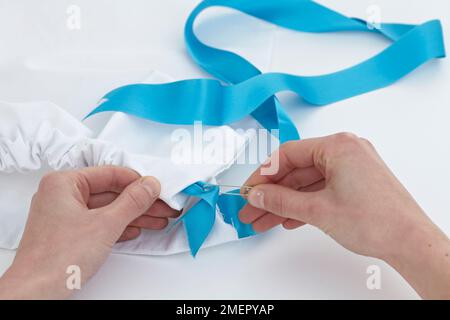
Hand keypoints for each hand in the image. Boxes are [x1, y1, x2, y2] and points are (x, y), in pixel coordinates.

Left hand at [0, 166, 178, 298]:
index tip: (156, 189)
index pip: (110, 174)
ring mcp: (65, 216)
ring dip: (134, 216)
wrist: (36, 294)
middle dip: (140, 202)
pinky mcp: (69, 234)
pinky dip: (119, 227)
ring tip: (157, 220)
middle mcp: (62, 196)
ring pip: (107, 210)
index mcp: (64, 184)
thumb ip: (132, 202)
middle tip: (162, 207)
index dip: (137, 182)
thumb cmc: (57, 260)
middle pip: (110, 193)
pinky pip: (100, 224)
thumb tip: (150, 185)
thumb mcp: (105, 224)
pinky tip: (135, 230)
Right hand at [239, 133, 449, 298]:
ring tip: (264, 219)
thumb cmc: (376, 221)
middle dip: (272, 193)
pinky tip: (288, 219)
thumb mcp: (317, 210)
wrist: (410, 243)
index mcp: (337, 146)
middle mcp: (345, 152)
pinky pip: (321, 190)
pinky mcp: (355, 184)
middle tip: (252, 208)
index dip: (264, 174)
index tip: (250, 190)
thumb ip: (281, 200)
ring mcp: (351, 168)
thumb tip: (258, 194)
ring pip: (307, 183)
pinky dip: (303, 204)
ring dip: (285, 202)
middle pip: (296, 170)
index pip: (288, 154)